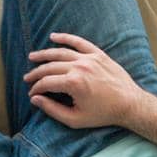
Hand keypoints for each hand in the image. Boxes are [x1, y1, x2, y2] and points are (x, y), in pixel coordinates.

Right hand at [22, 32, 150, 129]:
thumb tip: (35, 100)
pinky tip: (54, 36)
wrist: (129, 104)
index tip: (32, 95)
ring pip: (61, 52)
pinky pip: (79, 42)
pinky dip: (66, 38)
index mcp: (73, 84)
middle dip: (36, 73)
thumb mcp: (74, 119)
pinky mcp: (98, 54)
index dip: (36, 89)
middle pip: (50, 67)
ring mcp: (89, 58)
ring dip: (44, 54)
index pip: (46, 83)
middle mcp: (79, 67)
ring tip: (32, 57)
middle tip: (27, 79)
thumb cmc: (102, 114)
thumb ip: (52, 110)